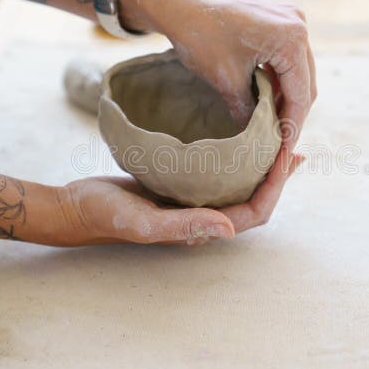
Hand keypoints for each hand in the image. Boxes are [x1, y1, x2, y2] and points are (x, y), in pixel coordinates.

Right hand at [51, 148, 303, 245]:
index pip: (254, 213)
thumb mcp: (141, 222)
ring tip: (279, 141)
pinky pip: (218, 174)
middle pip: (254, 200)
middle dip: (277, 176)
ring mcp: (192, 202)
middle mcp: (202, 218)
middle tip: (293, 144)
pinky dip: (236, 158)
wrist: (75, 205)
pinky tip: (239, 139)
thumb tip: (230, 228)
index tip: (286, 156)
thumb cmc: (104, 215)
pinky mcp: (180, 186)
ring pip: (239, 186)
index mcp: (200, 229)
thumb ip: (183, 226)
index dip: (275, 188)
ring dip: (261, 167)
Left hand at [118, 0, 315, 150]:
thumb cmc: (201, 38)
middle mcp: (298, 25)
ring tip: (272, 126)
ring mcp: (290, 19)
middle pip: (304, 82)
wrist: (178, 5)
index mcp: (291, 38)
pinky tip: (266, 100)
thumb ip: (250, 112)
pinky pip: (286, 58)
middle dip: (291, 114)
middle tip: (279, 144)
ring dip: (285, 98)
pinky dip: (278, 81)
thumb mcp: (227, 82)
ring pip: (297, 72)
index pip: (301, 93)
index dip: (292, 127)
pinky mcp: (278, 21)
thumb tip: (260, 140)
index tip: (284, 153)